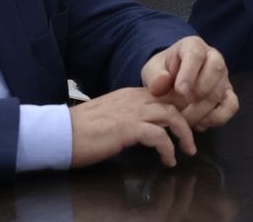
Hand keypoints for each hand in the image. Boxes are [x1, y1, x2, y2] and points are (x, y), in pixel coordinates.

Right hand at [68, 87, 193, 167]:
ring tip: (187, 150)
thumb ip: (128, 113)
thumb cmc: (81, 128)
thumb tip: (143, 125)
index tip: (187, 122)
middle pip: (174, 101)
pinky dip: (168, 149)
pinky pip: (158, 136)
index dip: (180, 106)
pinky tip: (167, 160)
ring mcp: (132, 111)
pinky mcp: (128, 128)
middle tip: (192, 138)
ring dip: (184, 134)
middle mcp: (134, 98)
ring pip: (171, 115)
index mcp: (130, 94)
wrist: (60, 133)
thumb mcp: (110, 113)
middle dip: (188, 119)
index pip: (164, 93)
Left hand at [142, 36, 239, 131]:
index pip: (196, 54)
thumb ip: (155, 76)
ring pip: (221, 91)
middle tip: (180, 109)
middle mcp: (213, 57)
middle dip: (197, 94)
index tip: (179, 91)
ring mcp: (223, 76)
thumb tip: (163, 80)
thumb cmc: (162, 72)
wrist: (170, 81)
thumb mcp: (152, 70)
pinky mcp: (228, 93)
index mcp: (193, 46)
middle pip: (215, 71)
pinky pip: (231, 106)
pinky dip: (216, 118)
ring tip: (185, 120)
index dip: (189, 73)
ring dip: (202, 111)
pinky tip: (200, 123)